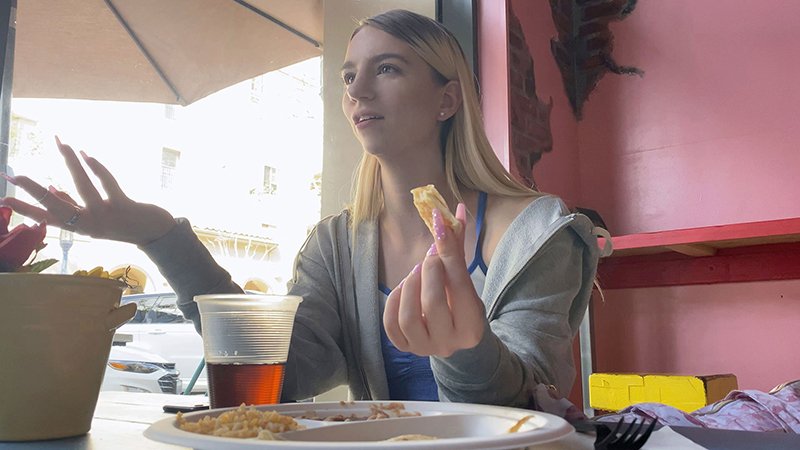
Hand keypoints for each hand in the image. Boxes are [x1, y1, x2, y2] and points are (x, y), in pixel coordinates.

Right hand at [0, 137, 175, 245]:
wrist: (154, 233)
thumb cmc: (121, 222)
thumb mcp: (94, 219)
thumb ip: (72, 206)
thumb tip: (50, 190)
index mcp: (79, 227)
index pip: (45, 218)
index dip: (25, 209)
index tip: (4, 199)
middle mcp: (88, 225)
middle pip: (56, 206)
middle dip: (34, 191)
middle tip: (14, 176)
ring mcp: (106, 216)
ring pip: (83, 187)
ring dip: (71, 163)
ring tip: (61, 143)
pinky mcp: (123, 207)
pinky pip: (107, 183)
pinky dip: (96, 167)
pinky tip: (86, 153)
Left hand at [383, 203, 486, 356]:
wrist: (453, 337)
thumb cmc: (460, 303)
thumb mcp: (463, 279)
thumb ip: (457, 249)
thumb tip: (457, 210)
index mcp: (472, 325)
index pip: (459, 283)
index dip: (448, 249)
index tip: (439, 221)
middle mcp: (450, 342)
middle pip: (434, 302)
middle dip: (429, 271)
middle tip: (429, 259)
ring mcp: (425, 348)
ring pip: (410, 316)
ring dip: (410, 286)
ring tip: (416, 273)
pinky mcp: (405, 348)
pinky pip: (391, 324)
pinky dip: (394, 301)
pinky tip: (404, 289)